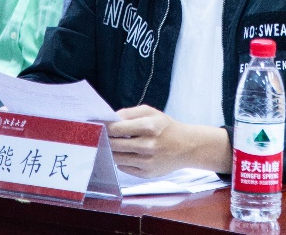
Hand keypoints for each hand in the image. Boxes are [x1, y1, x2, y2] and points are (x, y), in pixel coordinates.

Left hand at [105, 105, 230, 177]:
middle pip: (113, 145)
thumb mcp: (150, 112)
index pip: (116, 129)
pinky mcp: (147, 174)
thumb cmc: (165, 126)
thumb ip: (128, 113)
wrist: (187, 147)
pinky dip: (121, 161)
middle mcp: (148, 145)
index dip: (104, 127)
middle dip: (105, 140)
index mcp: (148, 126)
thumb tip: (109, 119)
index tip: (99, 126)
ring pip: (116, 158)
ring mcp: (147, 162)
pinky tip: (125, 154)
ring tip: (112, 145)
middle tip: (101, 136)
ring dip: (111, 151)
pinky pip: (124, 168)